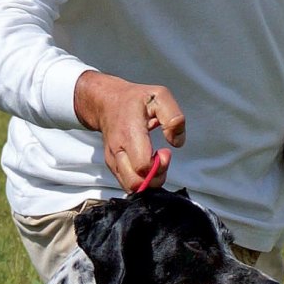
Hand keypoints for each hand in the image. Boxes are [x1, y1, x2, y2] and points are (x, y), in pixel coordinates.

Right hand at [74, 70, 185, 191]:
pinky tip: (147, 165)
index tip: (165, 151)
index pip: (143, 166)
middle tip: (161, 160)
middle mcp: (117, 150)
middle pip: (135, 183)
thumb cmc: (134, 100)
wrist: (106, 102)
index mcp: (129, 132)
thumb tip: (176, 142)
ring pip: (130, 187)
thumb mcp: (159, 96)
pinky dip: (141, 181)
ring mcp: (113, 160)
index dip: (159, 165)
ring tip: (154, 163)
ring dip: (148, 182)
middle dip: (155, 178)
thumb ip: (173, 117)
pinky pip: (127, 184)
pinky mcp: (112, 166)